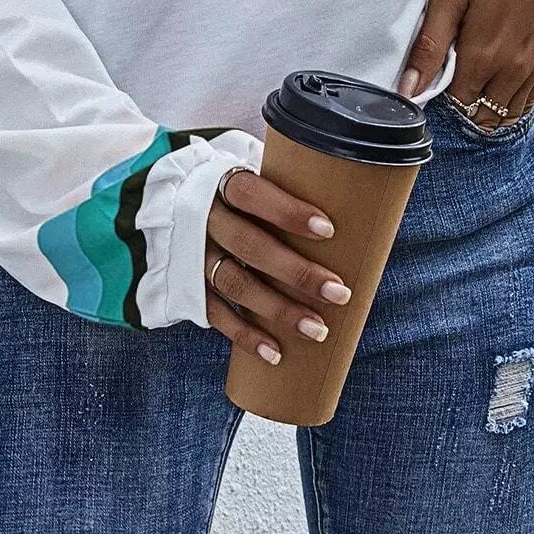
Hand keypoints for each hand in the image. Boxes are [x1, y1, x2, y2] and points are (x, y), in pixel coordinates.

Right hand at [204, 170, 352, 365]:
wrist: (176, 205)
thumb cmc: (238, 197)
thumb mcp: (252, 181)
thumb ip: (288, 191)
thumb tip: (357, 208)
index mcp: (221, 184)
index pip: (251, 194)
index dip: (287, 211)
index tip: (329, 230)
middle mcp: (204, 219)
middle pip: (250, 246)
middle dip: (297, 272)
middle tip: (339, 293)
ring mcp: (193, 255)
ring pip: (235, 283)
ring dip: (278, 310)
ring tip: (318, 330)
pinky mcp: (189, 287)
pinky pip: (216, 314)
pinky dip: (245, 336)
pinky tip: (275, 353)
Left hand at [397, 0, 533, 125]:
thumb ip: (429, 45)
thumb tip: (409, 88)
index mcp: (483, 57)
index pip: (456, 105)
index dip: (440, 96)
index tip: (433, 78)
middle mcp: (512, 71)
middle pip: (481, 116)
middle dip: (463, 106)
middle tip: (451, 79)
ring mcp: (532, 69)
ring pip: (506, 116)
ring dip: (486, 108)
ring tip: (472, 82)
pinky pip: (527, 101)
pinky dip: (509, 102)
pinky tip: (495, 82)